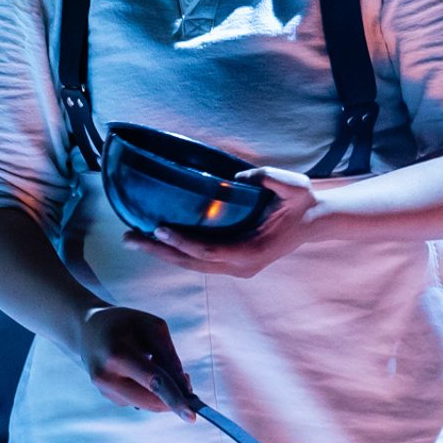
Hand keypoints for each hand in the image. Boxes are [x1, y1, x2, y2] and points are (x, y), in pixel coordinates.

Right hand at [73, 305, 195, 418]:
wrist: (87, 328)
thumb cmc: (125, 324)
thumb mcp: (151, 326)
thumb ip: (169, 356)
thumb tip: (185, 389)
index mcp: (118, 354)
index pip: (153, 381)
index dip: (174, 399)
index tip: (192, 417)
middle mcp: (107, 377)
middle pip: (153, 401)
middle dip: (174, 397)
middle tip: (186, 379)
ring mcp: (105, 390)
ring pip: (148, 404)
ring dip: (161, 392)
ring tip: (154, 362)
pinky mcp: (108, 397)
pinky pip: (140, 400)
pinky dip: (148, 391)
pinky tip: (138, 370)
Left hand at [128, 166, 320, 278]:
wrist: (313, 220)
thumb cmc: (301, 201)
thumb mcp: (293, 185)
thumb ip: (270, 178)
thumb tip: (240, 176)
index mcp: (253, 252)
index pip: (210, 251)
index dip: (183, 242)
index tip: (159, 228)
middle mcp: (241, 266)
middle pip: (192, 263)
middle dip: (159, 251)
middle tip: (128, 238)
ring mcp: (235, 266)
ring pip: (191, 264)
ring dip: (161, 252)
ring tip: (132, 239)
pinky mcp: (231, 261)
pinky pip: (197, 259)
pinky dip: (175, 250)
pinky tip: (154, 239)